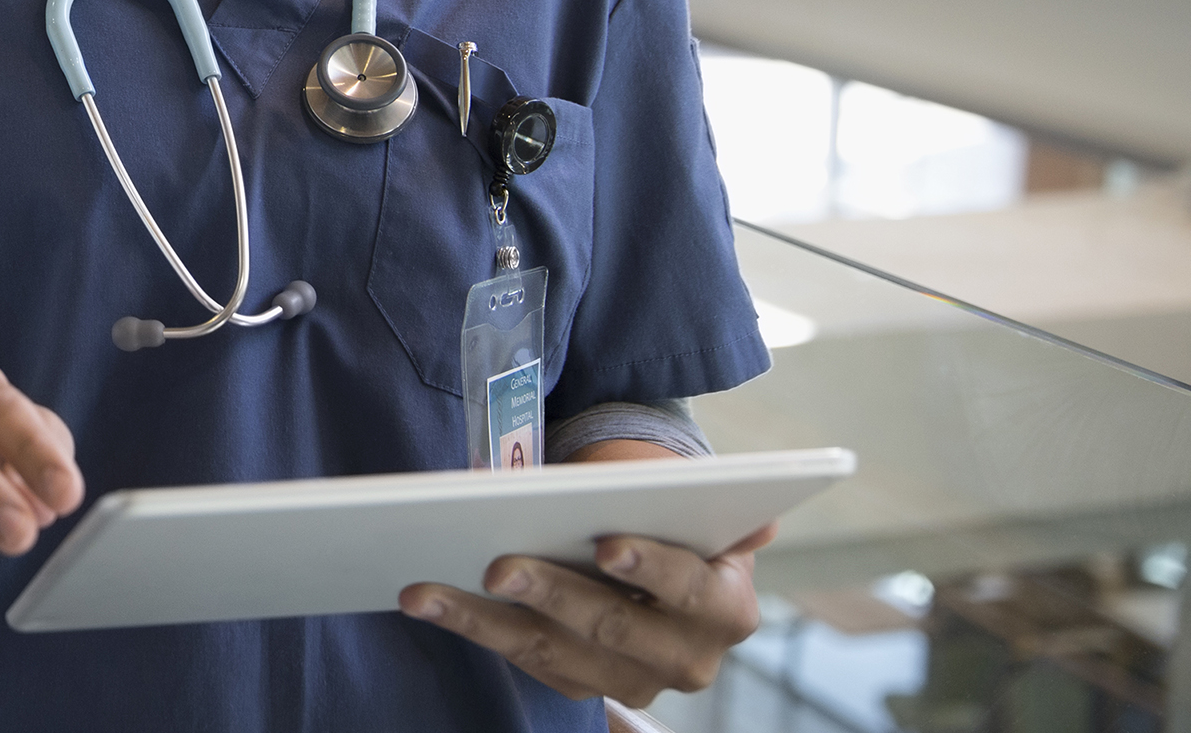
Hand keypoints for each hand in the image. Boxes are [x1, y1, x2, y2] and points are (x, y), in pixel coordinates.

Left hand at [398, 513, 772, 705]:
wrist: (667, 567)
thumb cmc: (674, 522)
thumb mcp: (696, 506)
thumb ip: (707, 506)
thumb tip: (764, 521)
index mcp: (725, 609)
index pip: (690, 588)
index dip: (652, 566)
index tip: (608, 545)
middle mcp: (685, 658)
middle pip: (611, 626)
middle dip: (552, 594)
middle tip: (498, 567)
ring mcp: (630, 679)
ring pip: (552, 652)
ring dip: (483, 621)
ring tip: (428, 591)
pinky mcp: (581, 685)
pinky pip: (523, 659)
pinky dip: (474, 628)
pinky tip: (429, 603)